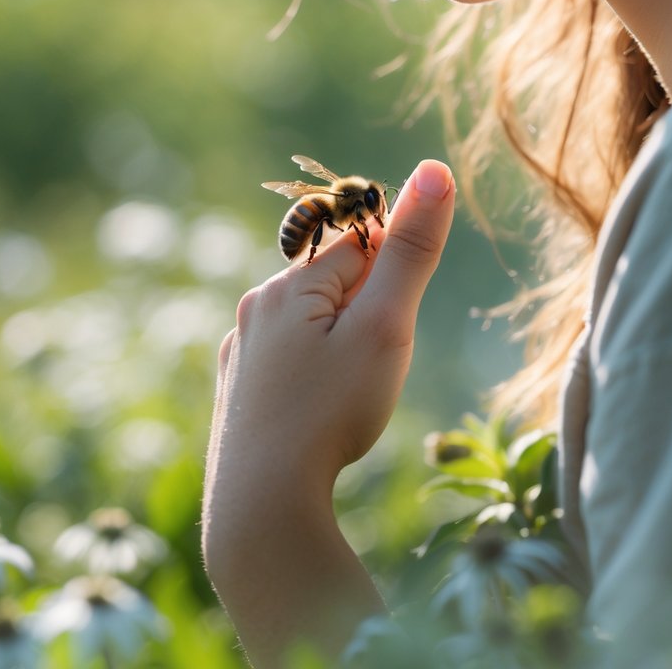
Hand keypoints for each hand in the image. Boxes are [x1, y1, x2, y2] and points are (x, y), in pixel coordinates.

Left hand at [209, 158, 455, 490]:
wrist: (262, 504)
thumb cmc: (331, 412)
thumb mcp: (385, 327)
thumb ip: (410, 251)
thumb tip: (434, 168)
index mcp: (289, 284)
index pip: (362, 247)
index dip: (392, 285)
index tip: (390, 334)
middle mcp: (256, 308)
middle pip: (336, 287)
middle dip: (368, 320)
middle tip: (368, 376)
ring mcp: (241, 351)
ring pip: (313, 328)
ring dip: (342, 350)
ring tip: (345, 402)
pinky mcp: (237, 391)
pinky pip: (290, 365)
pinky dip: (314, 380)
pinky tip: (317, 417)